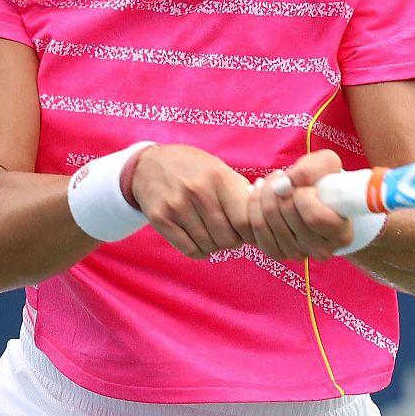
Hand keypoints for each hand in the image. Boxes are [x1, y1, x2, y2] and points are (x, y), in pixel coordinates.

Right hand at [128, 144, 253, 258]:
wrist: (149, 165)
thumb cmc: (193, 169)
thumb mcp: (220, 169)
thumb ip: (242, 193)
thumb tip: (264, 218)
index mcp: (219, 177)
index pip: (245, 221)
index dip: (250, 232)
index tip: (247, 231)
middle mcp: (198, 191)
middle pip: (227, 238)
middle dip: (232, 240)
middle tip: (228, 232)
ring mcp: (176, 206)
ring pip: (209, 246)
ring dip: (215, 245)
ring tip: (212, 232)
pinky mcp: (160, 219)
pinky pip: (190, 250)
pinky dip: (199, 250)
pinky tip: (198, 238)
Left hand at [249, 149, 354, 262]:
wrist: (315, 198)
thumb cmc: (325, 181)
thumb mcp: (327, 165)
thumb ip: (312, 170)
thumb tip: (290, 181)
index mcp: (341, 233)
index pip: (313, 217)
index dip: (302, 195)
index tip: (306, 186)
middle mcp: (321, 250)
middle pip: (285, 216)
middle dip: (277, 188)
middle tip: (281, 177)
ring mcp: (298, 254)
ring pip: (266, 224)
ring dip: (263, 196)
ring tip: (270, 183)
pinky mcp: (278, 253)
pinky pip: (255, 233)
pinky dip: (253, 210)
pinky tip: (259, 195)